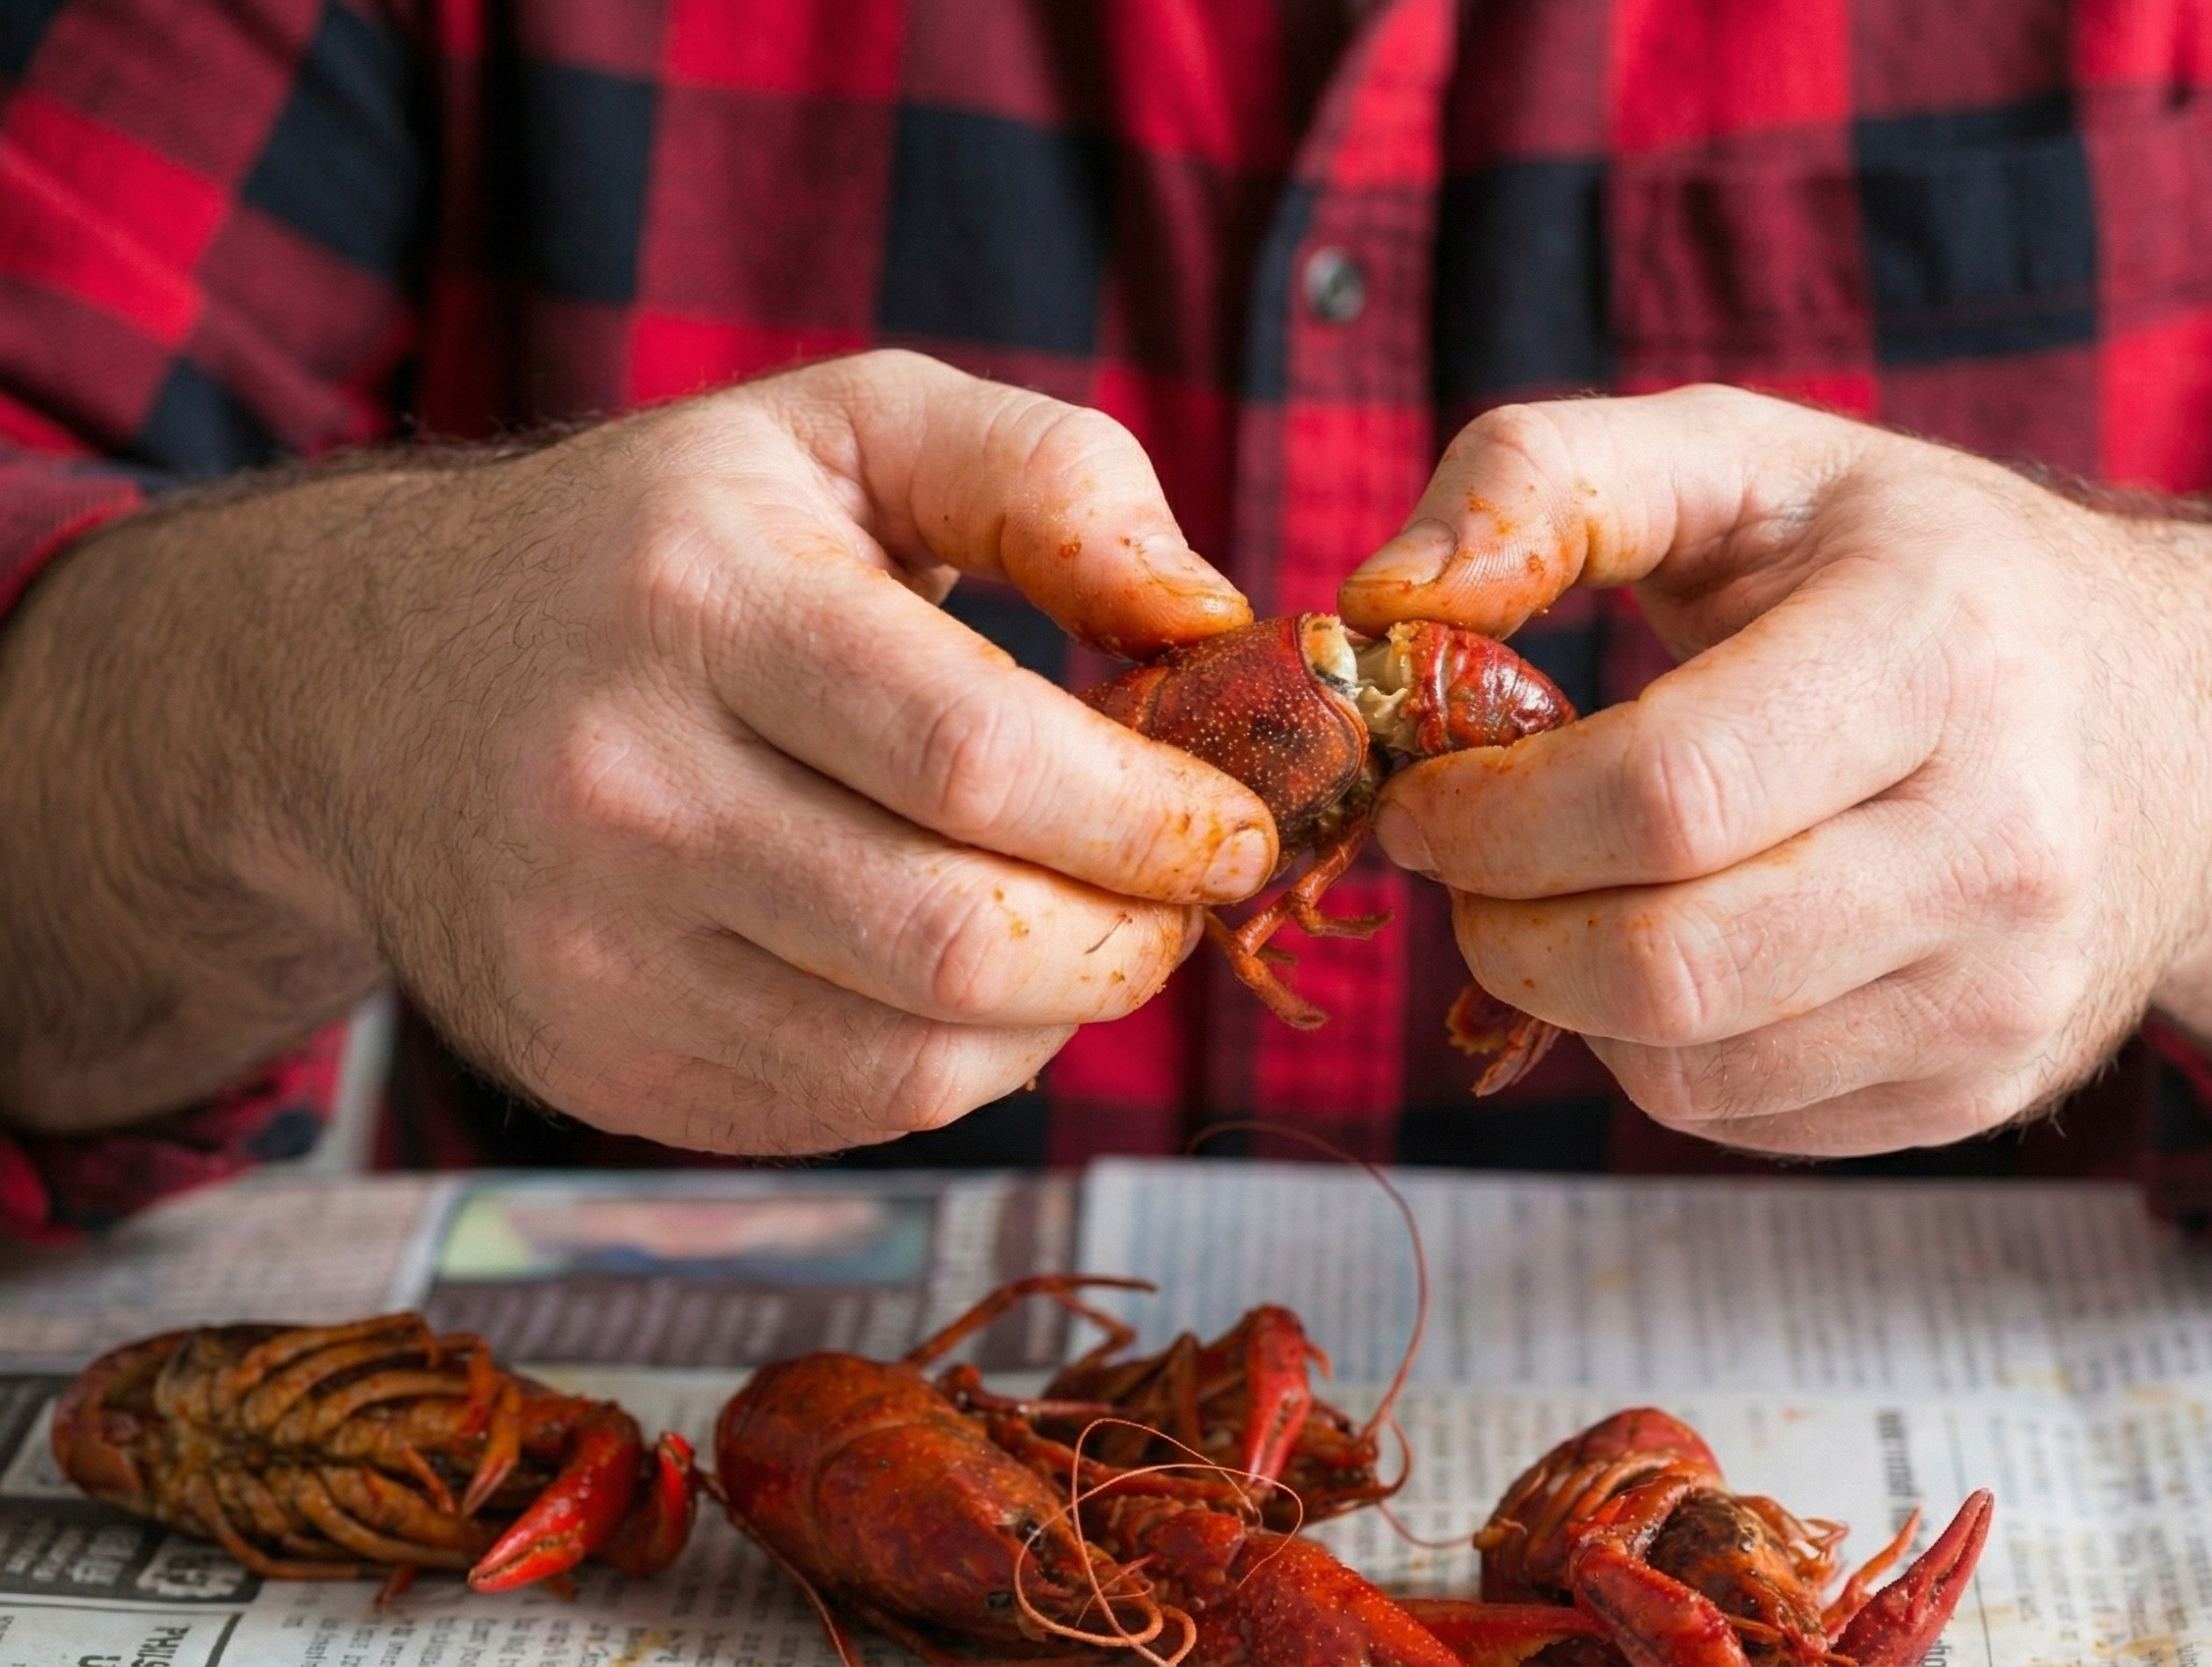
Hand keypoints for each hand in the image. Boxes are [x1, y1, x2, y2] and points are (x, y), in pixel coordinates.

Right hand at [0, 351, 1274, 1146]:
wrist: (378, 686)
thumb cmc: (672, 545)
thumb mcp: (849, 428)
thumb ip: (1048, 477)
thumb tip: (1208, 621)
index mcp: (697, 600)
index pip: (978, 756)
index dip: (1151, 816)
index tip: (1240, 822)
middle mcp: (619, 786)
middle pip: (955, 938)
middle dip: (1133, 938)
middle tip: (1188, 897)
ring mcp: (588, 949)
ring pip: (911, 1061)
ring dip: (1061, 1016)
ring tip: (1096, 931)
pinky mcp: (591, 1059)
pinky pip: (845, 1110)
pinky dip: (961, 1064)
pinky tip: (971, 979)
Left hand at [1340, 387, 2211, 1155]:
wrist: (2187, 726)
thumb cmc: (1924, 574)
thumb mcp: (1750, 459)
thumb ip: (1544, 479)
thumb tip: (1384, 602)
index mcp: (1939, 652)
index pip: (1666, 792)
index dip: (1493, 815)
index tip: (1422, 795)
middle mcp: (2002, 843)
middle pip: (1666, 964)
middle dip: (1502, 926)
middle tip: (1464, 863)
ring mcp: (2004, 993)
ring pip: (1684, 1071)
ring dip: (1561, 996)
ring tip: (1559, 894)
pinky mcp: (1979, 1092)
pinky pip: (1737, 1118)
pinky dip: (1651, 1049)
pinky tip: (1672, 945)